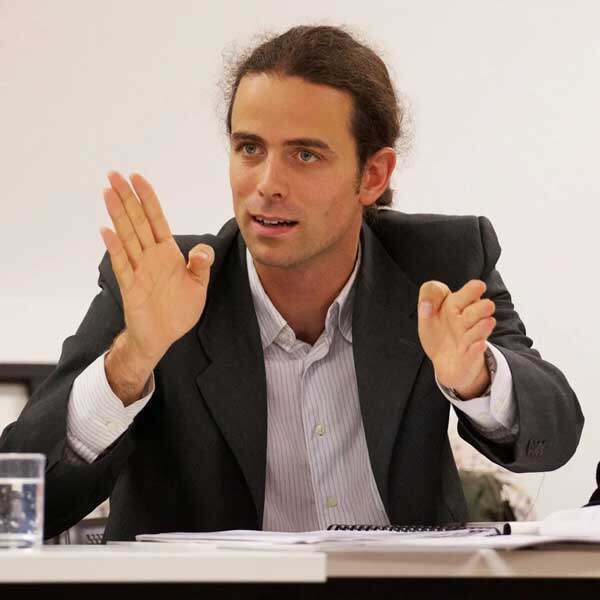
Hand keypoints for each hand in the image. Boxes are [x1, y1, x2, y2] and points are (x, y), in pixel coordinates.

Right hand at [101, 171, 213, 366]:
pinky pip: (122, 264)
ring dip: (117, 215)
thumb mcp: (198, 285)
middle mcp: (150, 256)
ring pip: (127, 236)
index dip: (148, 199)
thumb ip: (200, 265)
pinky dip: (115, 248)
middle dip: (127, 198)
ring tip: (108, 192)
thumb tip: (203, 250)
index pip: (156, 219)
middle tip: (114, 174)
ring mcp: (138, 269)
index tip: (138, 178)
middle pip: (137, 222)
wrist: (163, 336)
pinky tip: (106, 231)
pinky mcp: (130, 286)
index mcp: (168, 253)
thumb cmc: (180, 309)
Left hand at [417, 280, 495, 399]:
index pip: (473, 290)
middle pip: (484, 307)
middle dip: (481, 308)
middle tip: (477, 310)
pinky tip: (478, 345)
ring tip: (480, 325)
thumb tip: (426, 304)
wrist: (445, 361)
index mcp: (459, 304)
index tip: (477, 288)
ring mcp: (472, 337)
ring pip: (482, 327)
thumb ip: (427, 300)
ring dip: (481, 327)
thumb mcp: (427, 313)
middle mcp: (470, 319)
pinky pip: (476, 351)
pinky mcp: (471, 356)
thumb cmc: (438, 331)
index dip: (473, 289)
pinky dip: (477, 348)